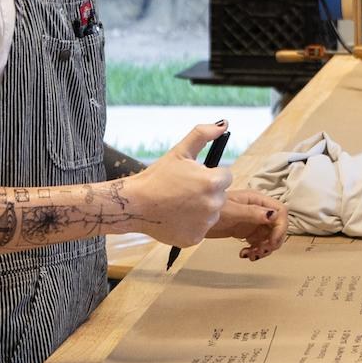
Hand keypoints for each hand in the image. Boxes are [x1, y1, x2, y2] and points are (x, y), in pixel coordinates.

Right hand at [132, 123, 232, 247]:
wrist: (135, 204)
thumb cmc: (157, 177)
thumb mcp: (180, 151)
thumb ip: (203, 134)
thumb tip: (223, 124)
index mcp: (212, 182)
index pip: (226, 176)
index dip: (211, 175)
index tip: (194, 177)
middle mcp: (213, 204)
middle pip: (220, 195)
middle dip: (207, 192)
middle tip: (184, 191)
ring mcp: (205, 223)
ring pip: (212, 213)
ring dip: (201, 208)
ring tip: (179, 204)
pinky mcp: (195, 238)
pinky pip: (201, 228)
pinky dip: (192, 224)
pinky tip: (176, 217)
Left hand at [210, 188, 287, 260]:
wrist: (192, 218)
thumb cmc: (210, 210)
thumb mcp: (231, 211)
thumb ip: (252, 212)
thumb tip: (274, 215)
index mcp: (257, 199)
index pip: (280, 211)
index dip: (280, 228)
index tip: (271, 243)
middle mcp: (258, 209)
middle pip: (278, 226)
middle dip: (273, 241)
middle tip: (260, 252)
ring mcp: (253, 221)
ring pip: (269, 236)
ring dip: (264, 248)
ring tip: (250, 255)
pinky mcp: (246, 231)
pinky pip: (259, 243)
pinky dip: (255, 250)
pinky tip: (244, 254)